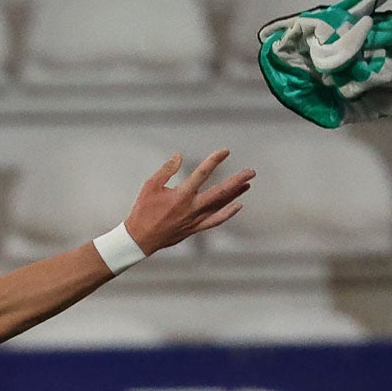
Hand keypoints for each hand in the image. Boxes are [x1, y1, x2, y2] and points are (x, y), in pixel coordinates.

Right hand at [123, 150, 253, 254]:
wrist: (140, 239)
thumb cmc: (143, 211)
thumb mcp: (150, 186)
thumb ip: (166, 170)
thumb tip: (179, 156)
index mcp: (180, 195)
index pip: (201, 174)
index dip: (214, 161)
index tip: (225, 152)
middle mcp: (191, 208)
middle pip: (220, 192)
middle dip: (237, 181)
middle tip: (251, 172)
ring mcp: (195, 220)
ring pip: (220, 206)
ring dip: (235, 194)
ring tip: (247, 184)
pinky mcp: (194, 228)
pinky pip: (215, 221)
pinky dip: (227, 213)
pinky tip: (237, 206)